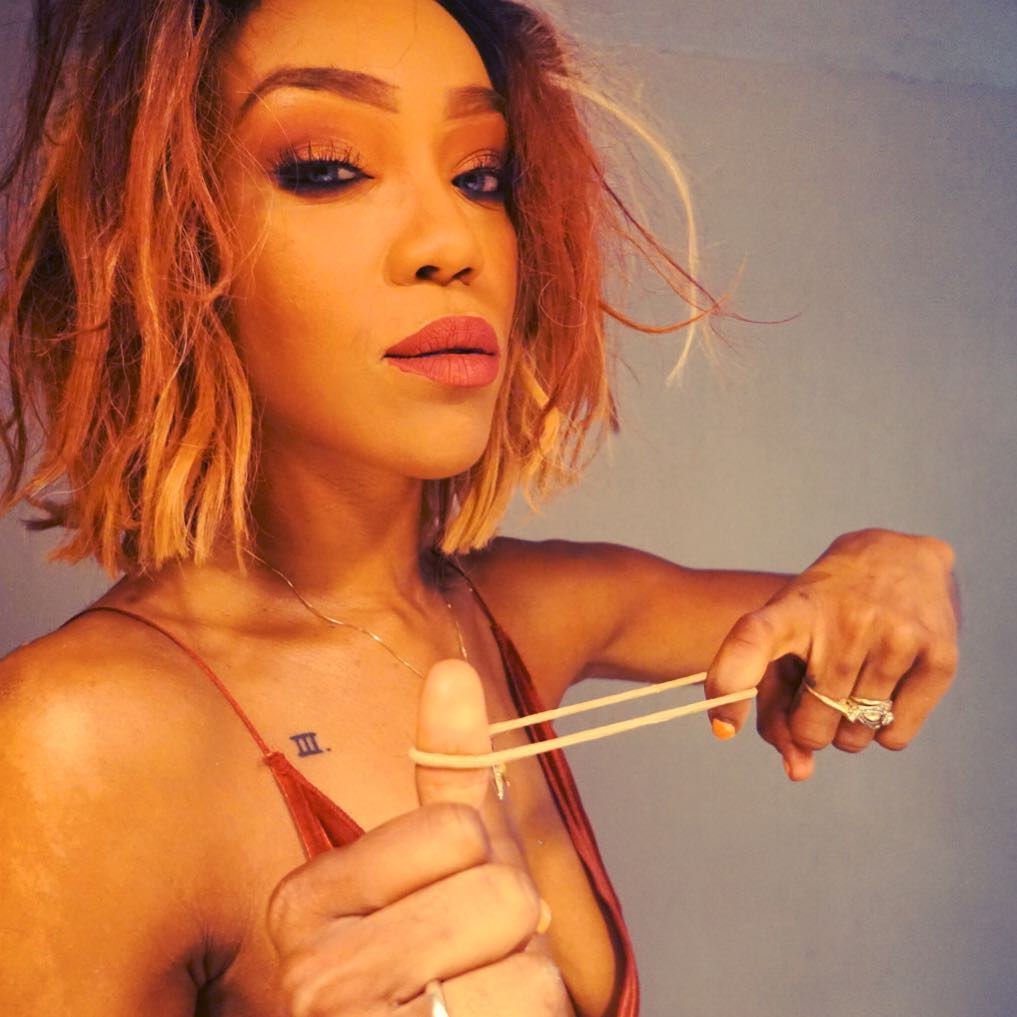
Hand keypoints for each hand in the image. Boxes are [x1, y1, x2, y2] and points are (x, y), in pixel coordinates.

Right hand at [266, 659, 567, 1015]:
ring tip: (477, 1006)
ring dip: (526, 988)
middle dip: (510, 933)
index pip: (458, 830)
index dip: (479, 867)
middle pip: (501, 897)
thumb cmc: (435, 965)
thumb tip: (453, 669)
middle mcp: (313, 974)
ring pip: (530, 970)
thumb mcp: (438, 866)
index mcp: (305, 901)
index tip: (441, 908)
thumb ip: (445, 774)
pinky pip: (534, 1012)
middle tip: (469, 966)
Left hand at [704, 529, 958, 779]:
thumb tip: (798, 771)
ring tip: (853, 681)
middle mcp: (846, 619)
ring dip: (846, 727)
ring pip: (852, 738)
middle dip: (809, 723)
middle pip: (810, 725)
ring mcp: (896, 635)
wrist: (901, 557)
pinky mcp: (938, 656)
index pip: (753, 639)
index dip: (731, 682)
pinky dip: (883, 730)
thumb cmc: (828, 609)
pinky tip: (883, 688)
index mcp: (794, 608)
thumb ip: (775, 704)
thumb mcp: (788, 634)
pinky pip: (894, 738)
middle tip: (819, 689)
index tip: (723, 726)